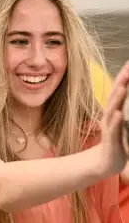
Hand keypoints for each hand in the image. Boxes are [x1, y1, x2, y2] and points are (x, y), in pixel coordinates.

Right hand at [99, 60, 128, 175]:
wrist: (104, 162)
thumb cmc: (117, 141)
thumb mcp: (122, 122)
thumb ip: (124, 109)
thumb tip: (126, 93)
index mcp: (114, 111)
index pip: (119, 91)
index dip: (123, 77)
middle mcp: (110, 116)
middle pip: (115, 96)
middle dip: (121, 81)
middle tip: (128, 68)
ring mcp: (109, 128)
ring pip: (112, 110)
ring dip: (118, 98)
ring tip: (123, 86)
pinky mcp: (110, 141)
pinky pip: (112, 129)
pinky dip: (115, 121)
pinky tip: (119, 114)